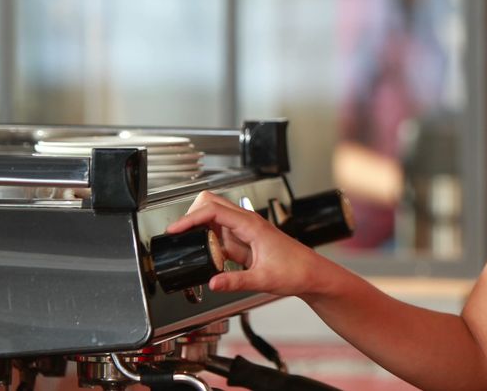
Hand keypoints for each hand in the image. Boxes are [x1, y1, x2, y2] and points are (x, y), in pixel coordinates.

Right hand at [165, 191, 328, 296]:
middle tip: (180, 234)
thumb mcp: (262, 280)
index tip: (175, 229)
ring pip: (215, 218)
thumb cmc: (296, 271)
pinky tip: (209, 257)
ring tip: (192, 248)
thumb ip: (235, 282)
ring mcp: (246, 230)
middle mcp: (248, 222)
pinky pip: (221, 235)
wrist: (311, 274)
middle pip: (211, 204)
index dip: (190, 217)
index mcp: (251, 225)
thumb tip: (213, 282)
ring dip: (201, 229)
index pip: (214, 210)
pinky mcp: (245, 240)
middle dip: (192, 215)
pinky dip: (210, 242)